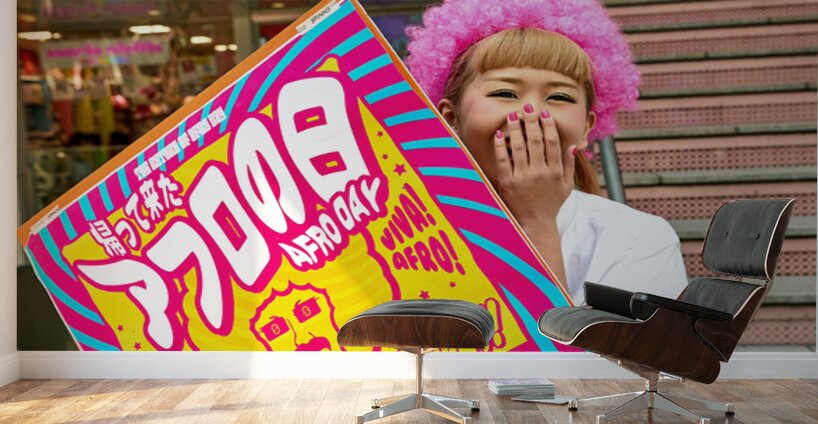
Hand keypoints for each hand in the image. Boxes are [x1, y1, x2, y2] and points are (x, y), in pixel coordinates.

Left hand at [494, 106, 575, 228]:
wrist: (536, 224)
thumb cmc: (551, 204)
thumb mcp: (566, 186)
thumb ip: (569, 165)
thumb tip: (572, 146)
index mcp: (554, 171)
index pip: (552, 142)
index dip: (548, 126)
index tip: (544, 113)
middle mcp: (540, 172)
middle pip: (535, 141)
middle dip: (531, 121)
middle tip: (527, 107)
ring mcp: (523, 177)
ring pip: (519, 147)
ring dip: (516, 129)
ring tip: (512, 115)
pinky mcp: (508, 182)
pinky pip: (503, 160)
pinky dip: (501, 146)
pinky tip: (499, 134)